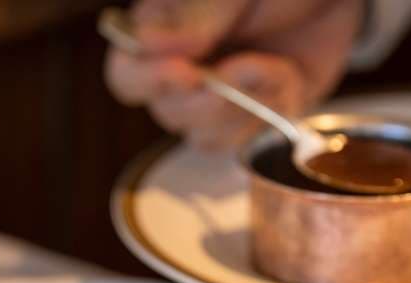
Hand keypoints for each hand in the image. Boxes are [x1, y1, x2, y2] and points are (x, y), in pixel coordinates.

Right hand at [106, 0, 364, 150]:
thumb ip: (196, 11)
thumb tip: (145, 40)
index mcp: (163, 30)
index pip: (127, 73)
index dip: (150, 80)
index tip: (188, 72)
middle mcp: (180, 68)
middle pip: (167, 111)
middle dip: (211, 95)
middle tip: (246, 64)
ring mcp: (213, 97)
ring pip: (201, 134)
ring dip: (243, 105)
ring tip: (271, 65)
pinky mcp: (247, 116)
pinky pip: (238, 141)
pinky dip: (265, 114)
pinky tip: (282, 78)